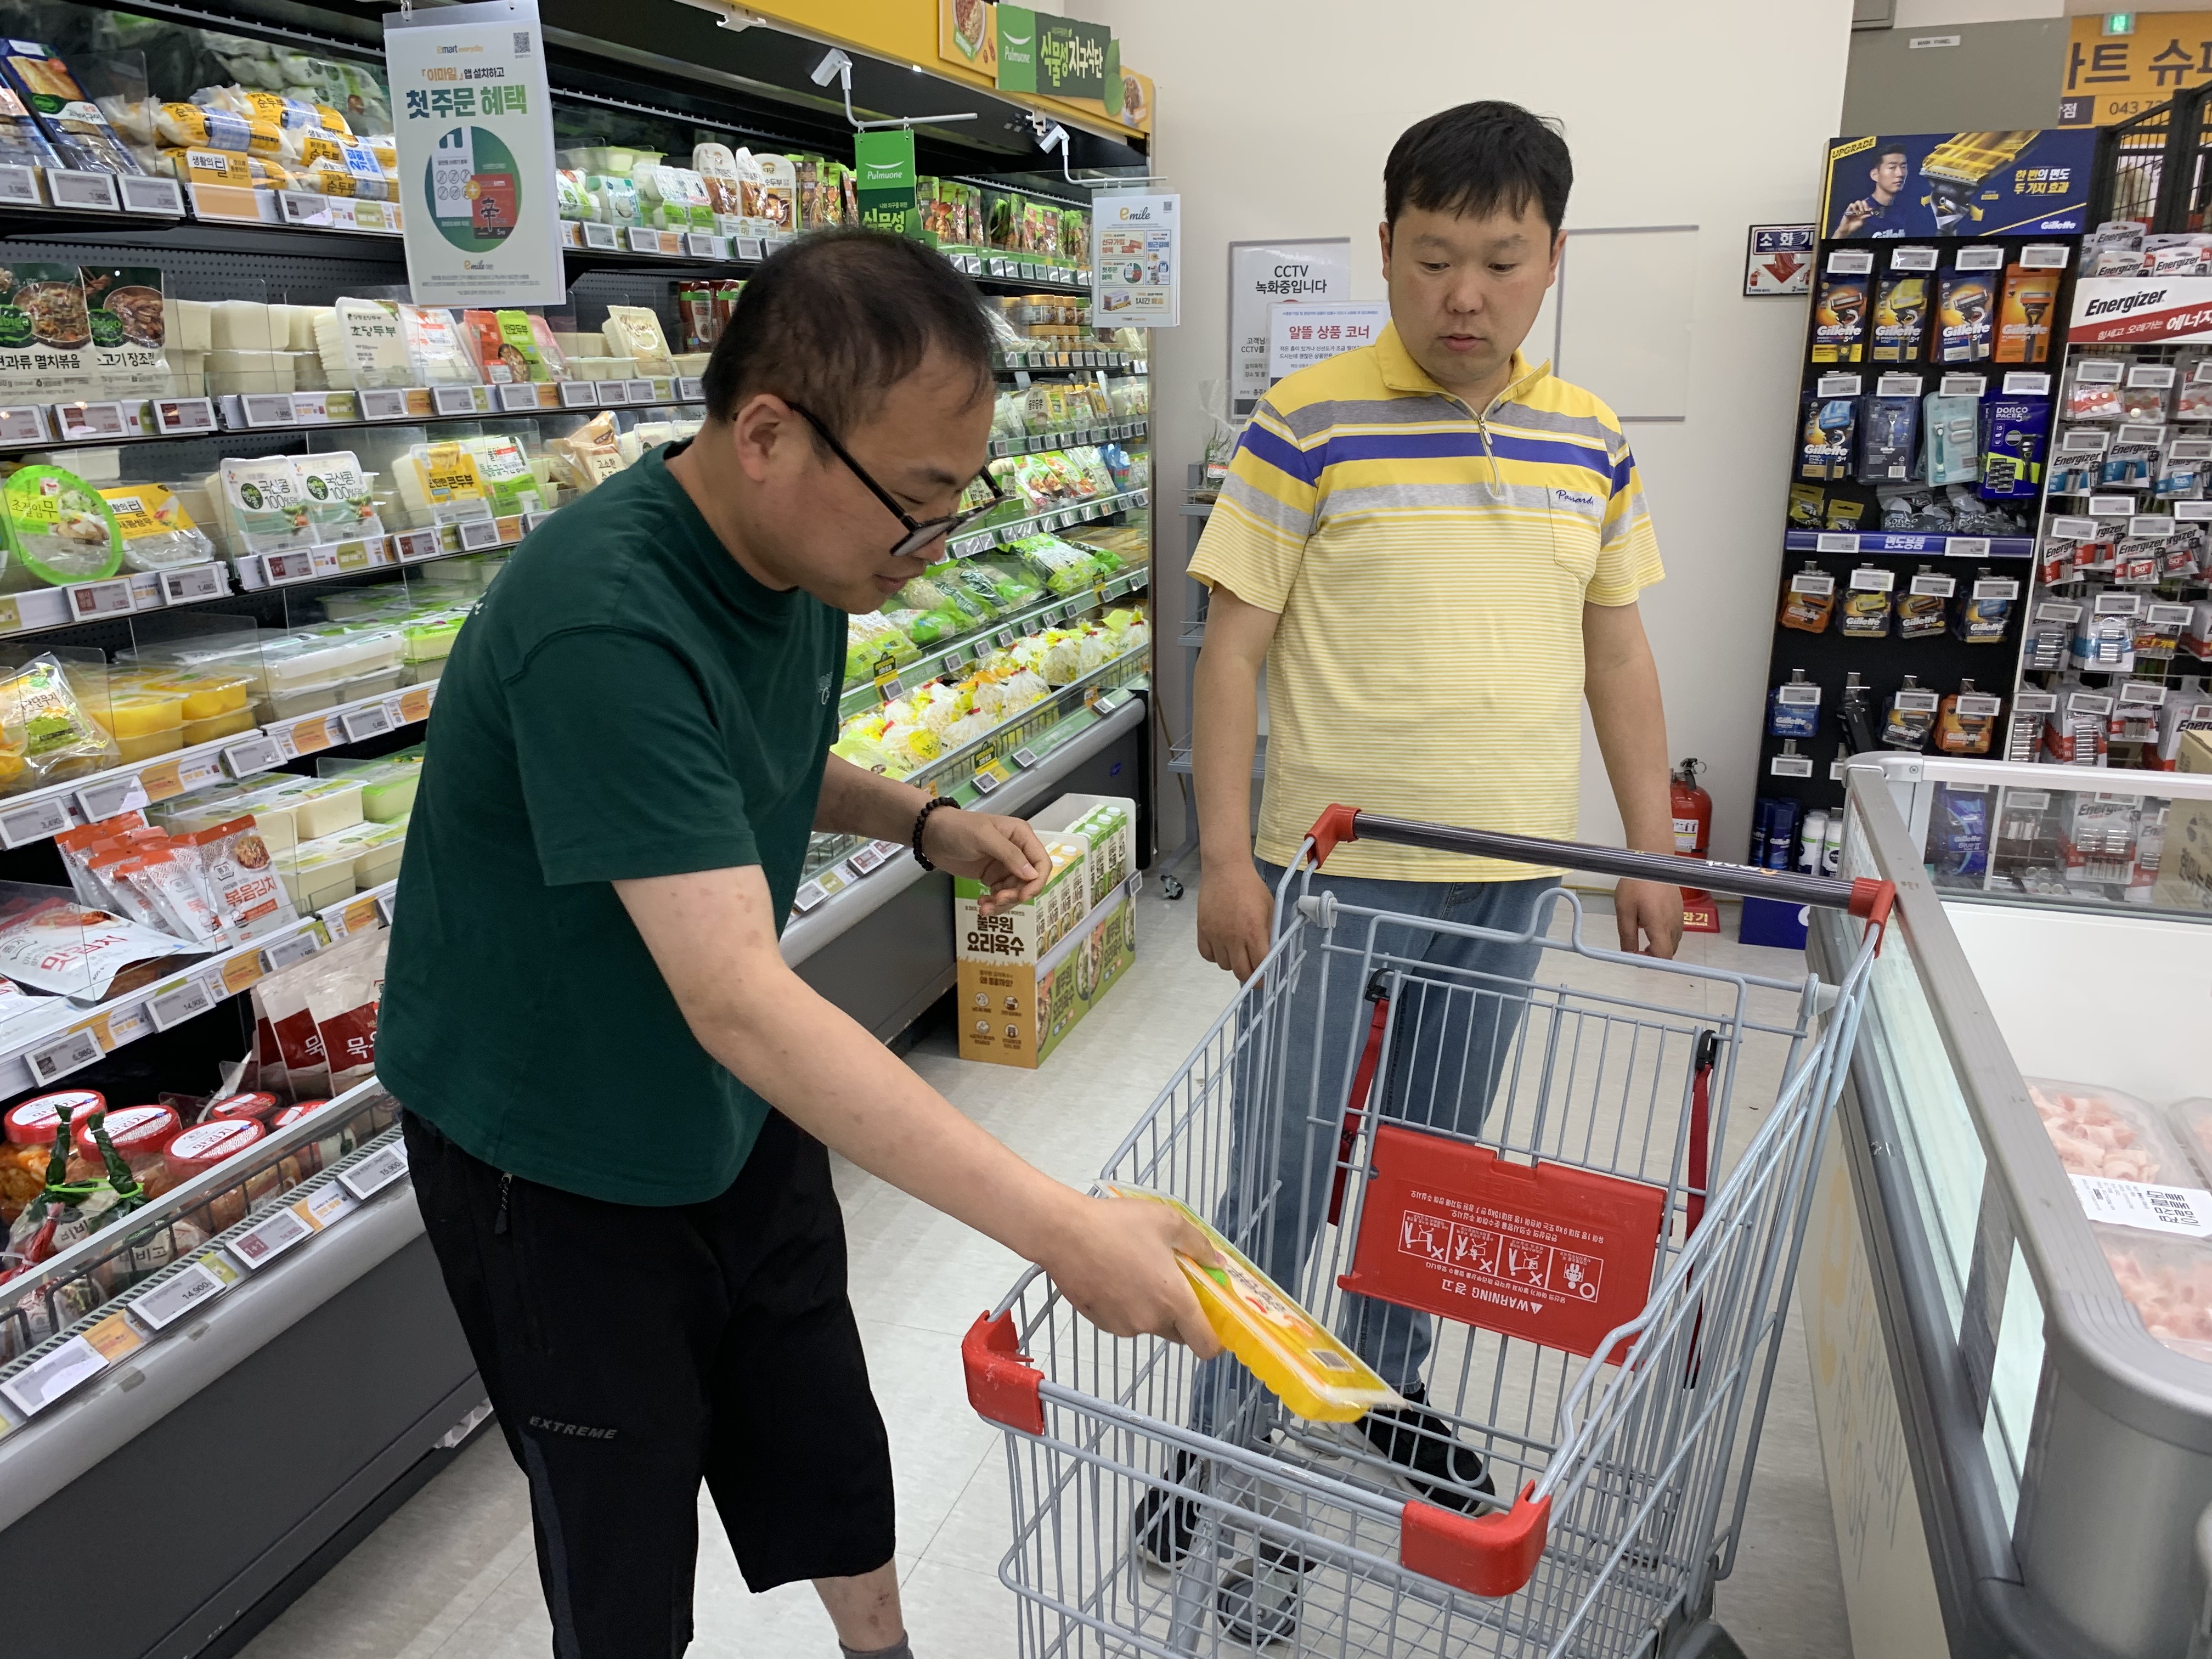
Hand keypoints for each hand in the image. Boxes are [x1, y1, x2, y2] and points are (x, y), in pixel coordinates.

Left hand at [922, 808, 1048, 915]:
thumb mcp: (984, 837)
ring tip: (984, 907)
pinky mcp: (992, 877)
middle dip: (1015, 895)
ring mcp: (1005, 866)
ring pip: (1015, 892)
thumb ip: (1009, 855)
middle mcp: (1018, 852)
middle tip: (997, 900)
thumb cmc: (958, 829)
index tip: (1022, 896)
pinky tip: (981, 904)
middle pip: (1029, 882)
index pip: (1041, 862)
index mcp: (1021, 836)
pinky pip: (1001, 895)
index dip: (1036, 882)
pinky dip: (993, 903)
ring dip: (1003, 903)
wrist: (931, 834)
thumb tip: (1032, 875)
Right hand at [1035, 1193, 1222, 1357]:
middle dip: (1182, 1316)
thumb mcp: (1168, 1222)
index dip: (1215, 1340)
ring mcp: (1123, 1325)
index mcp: (1174, 1301)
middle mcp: (1151, 1321)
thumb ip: (1199, 1246)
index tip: (1215, 1322)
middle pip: (1179, 1334)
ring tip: (1137, 1271)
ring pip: (1149, 1325)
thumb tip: (1217, 1263)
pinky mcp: (1100, 1323)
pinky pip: (1124, 1321)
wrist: (1064, 1233)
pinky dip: (1127, 1306)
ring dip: (1151, 1308)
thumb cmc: (1117, 1224)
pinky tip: (1115, 1276)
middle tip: (1174, 1284)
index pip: (1206, 1345)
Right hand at [1196, 860, 1273, 981]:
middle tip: (1253, 971)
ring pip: (1224, 965)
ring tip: (1236, 951)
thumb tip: (1268, 953)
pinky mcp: (1202, 931)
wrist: (1225, 870)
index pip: (1259, 965)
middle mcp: (1234, 937)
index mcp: (1254, 931)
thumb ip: (1268, 933)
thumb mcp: (1269, 909)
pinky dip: (1215, 956)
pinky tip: (1222, 947)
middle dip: (1249, 975)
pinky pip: (1207, 955)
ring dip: (1232, 963)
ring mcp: (1216, 935)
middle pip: (1241, 971)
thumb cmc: (1250, 887)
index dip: (1263, 976)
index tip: (1265, 977)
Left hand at [1614, 878, 1682, 958]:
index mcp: (1660, 926)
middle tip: (1637, 947)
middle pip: (1670, 951)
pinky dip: (1665, 934)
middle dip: (1654, 954)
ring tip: (1642, 933)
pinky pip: (1675, 930)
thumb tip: (1629, 955)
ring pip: (1673, 941)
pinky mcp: (1680, 910)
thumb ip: (1627, 936)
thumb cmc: (1636, 884)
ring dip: (1660, 944)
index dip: (1651, 962)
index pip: (1663, 955)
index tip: (1638, 956)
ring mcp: (1679, 917)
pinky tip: (1651, 923)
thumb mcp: (1624, 911)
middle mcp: (1674, 924)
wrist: (1652, 861)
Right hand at [1837, 199, 1872, 236]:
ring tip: (1859, 212)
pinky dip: (1854, 207)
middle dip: (1865, 205)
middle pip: (1863, 202)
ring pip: (1858, 201)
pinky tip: (1854, 212)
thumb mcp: (1862, 222)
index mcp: (1863, 212)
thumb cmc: (1855, 226)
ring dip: (1860, 205)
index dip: (1868, 206)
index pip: (1867, 206)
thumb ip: (1865, 217)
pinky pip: (1851, 204)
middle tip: (1864, 210)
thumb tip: (1870, 213)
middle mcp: (1859, 209)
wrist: (1847, 229)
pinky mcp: (1848, 209)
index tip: (1868, 210)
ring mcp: (1854, 209)